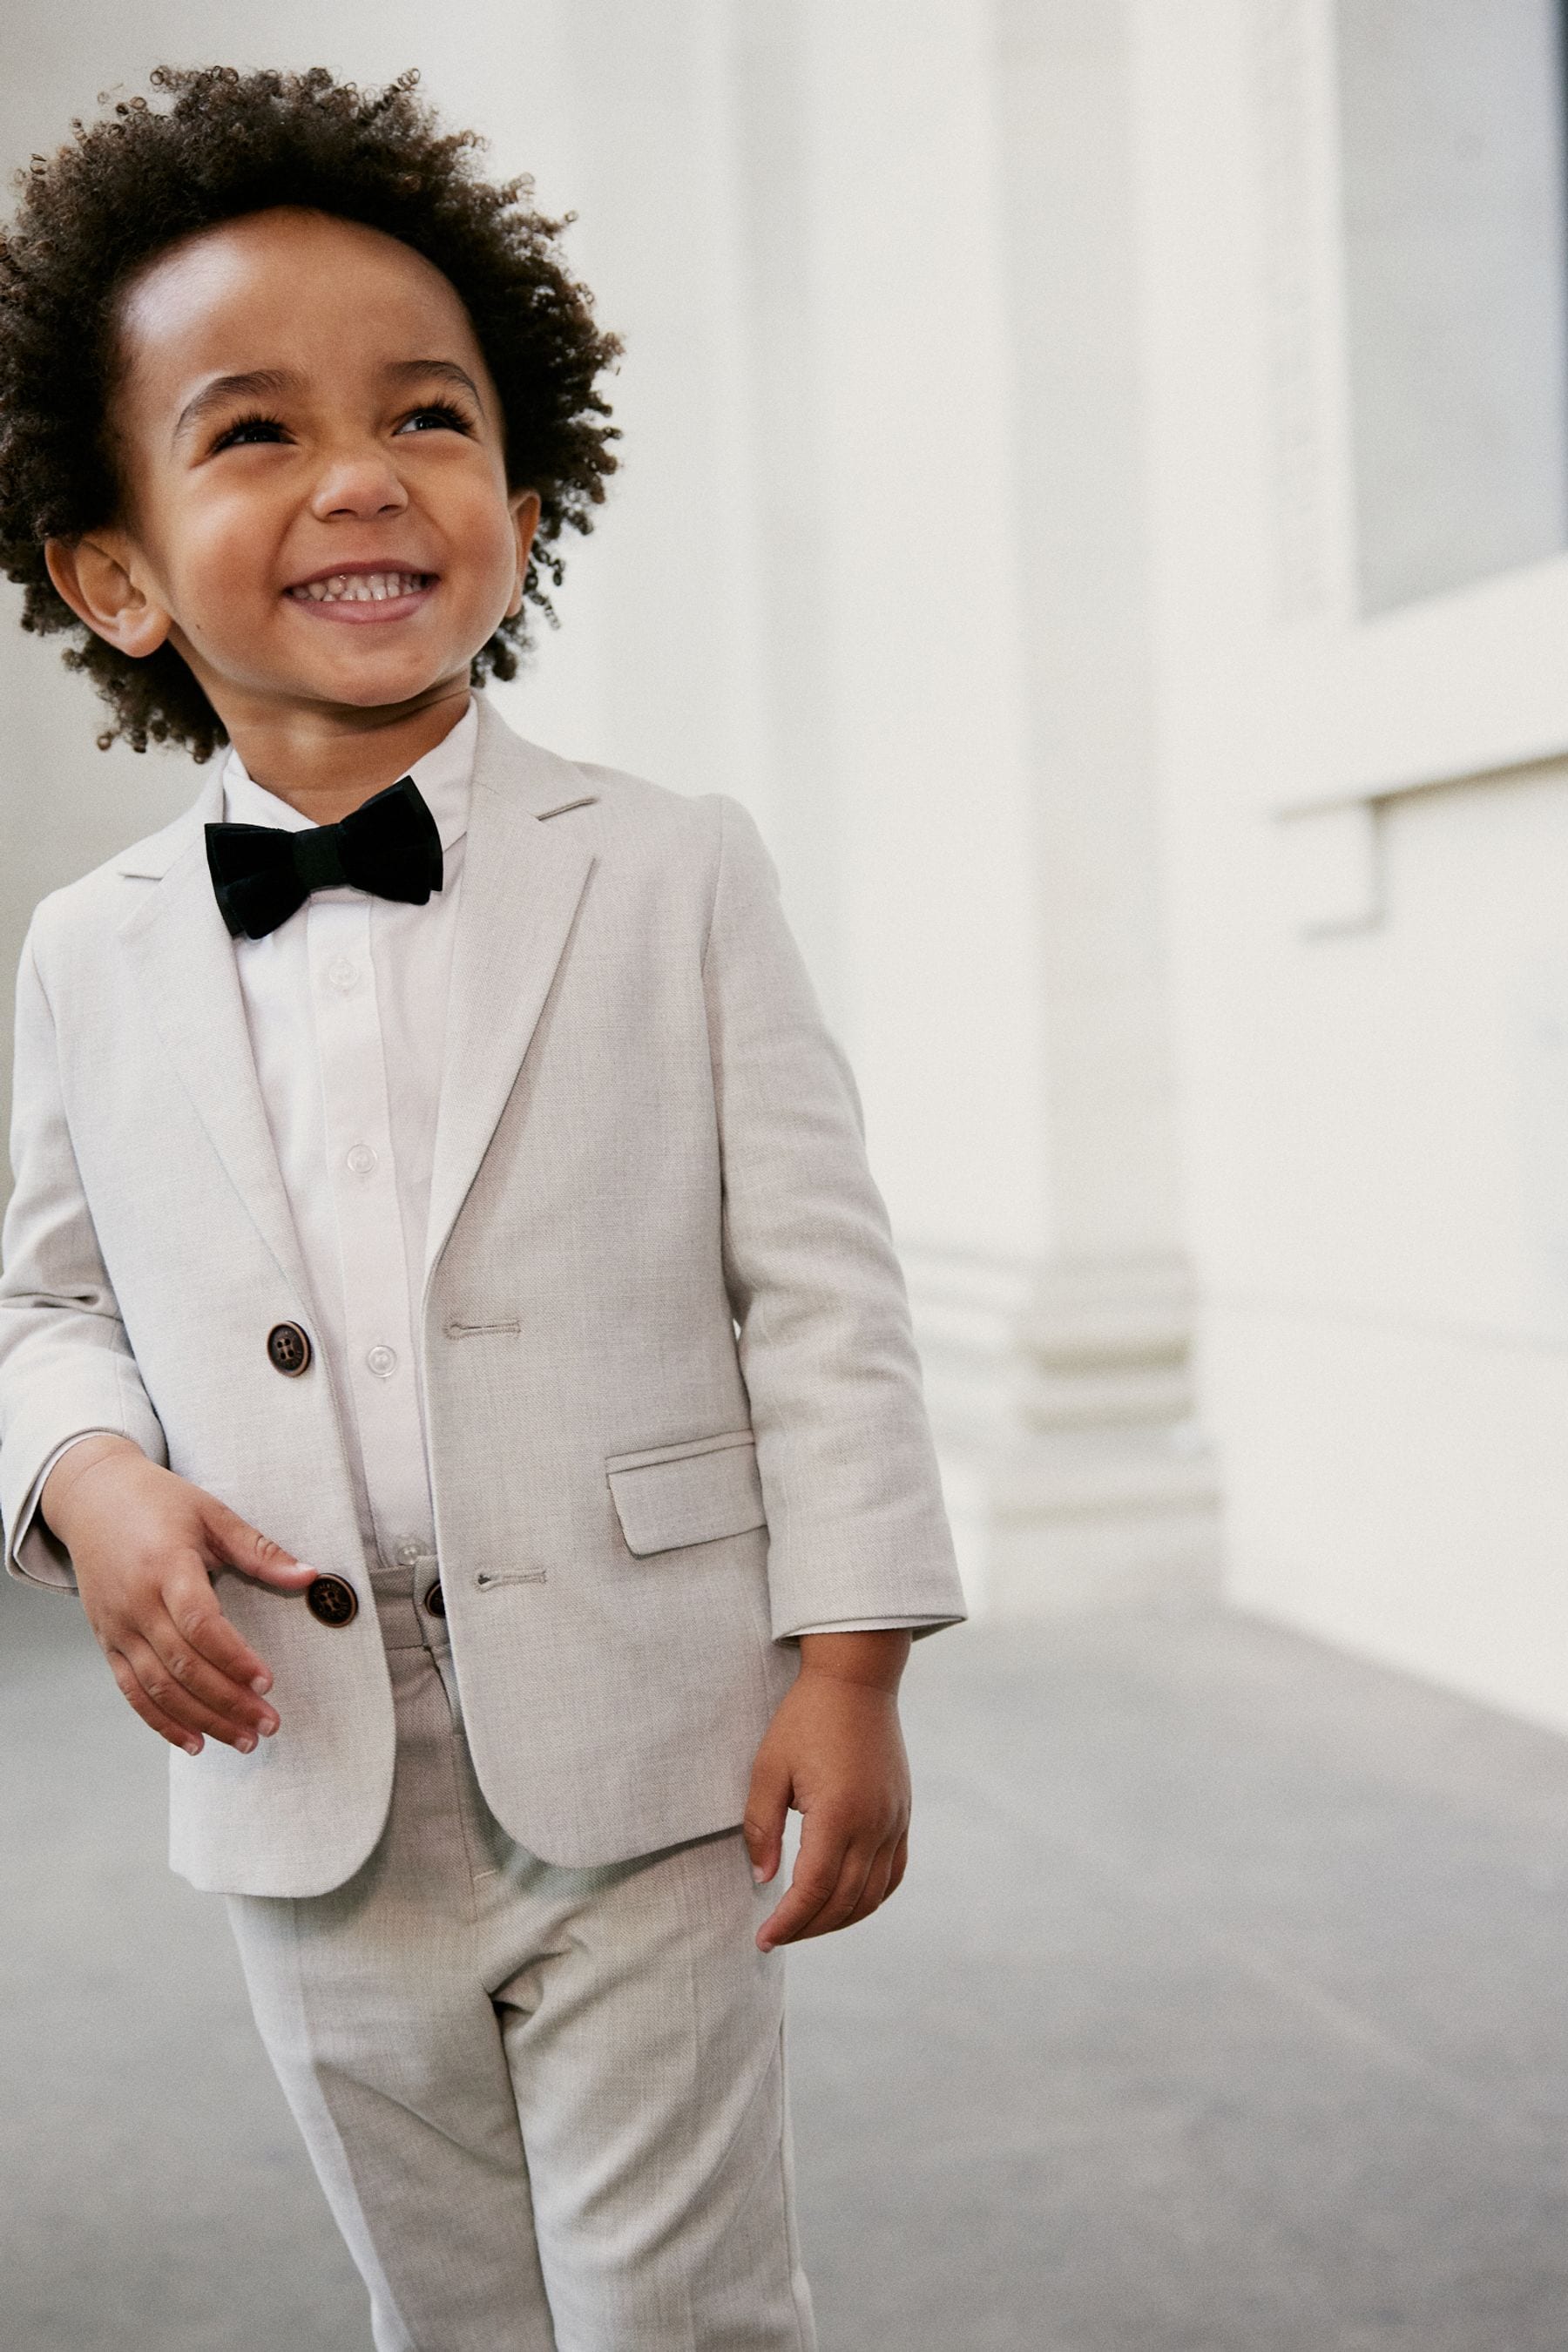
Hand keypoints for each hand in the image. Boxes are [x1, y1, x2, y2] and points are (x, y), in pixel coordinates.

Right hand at [42, 1435, 318, 1755]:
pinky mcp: (107, 1641)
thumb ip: (260, 1551)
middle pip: (182, 1665)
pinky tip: (194, 1741)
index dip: (234, 1658)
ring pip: (158, 1687)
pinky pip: (132, 1691)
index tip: (267, 1682)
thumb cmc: (157, 1502)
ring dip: (201, 1720)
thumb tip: (310, 1576)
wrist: (92, 1499)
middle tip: (267, 1725)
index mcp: (166, 1567)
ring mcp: (118, 1627)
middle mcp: (136, 1603)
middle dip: (228, 1702)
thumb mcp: (212, 1514)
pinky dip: (161, 1721)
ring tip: (242, 1740)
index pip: (200, 1624)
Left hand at [744, 1629, 912, 1951]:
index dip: (788, 1921)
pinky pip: (893, 1873)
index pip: (813, 1890)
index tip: (763, 1939)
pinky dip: (870, 1898)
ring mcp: (894, 1821)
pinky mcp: (903, 1814)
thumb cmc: (806, 1718)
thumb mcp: (768, 1769)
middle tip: (776, 1936)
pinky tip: (846, 1904)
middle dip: (808, 1927)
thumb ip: (762, 1827)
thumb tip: (763, 1879)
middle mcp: (874, 1824)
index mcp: (838, 1814)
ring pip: (872, 1895)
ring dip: (838, 1919)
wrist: (856, 1679)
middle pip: (843, 1901)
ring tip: (805, 1925)